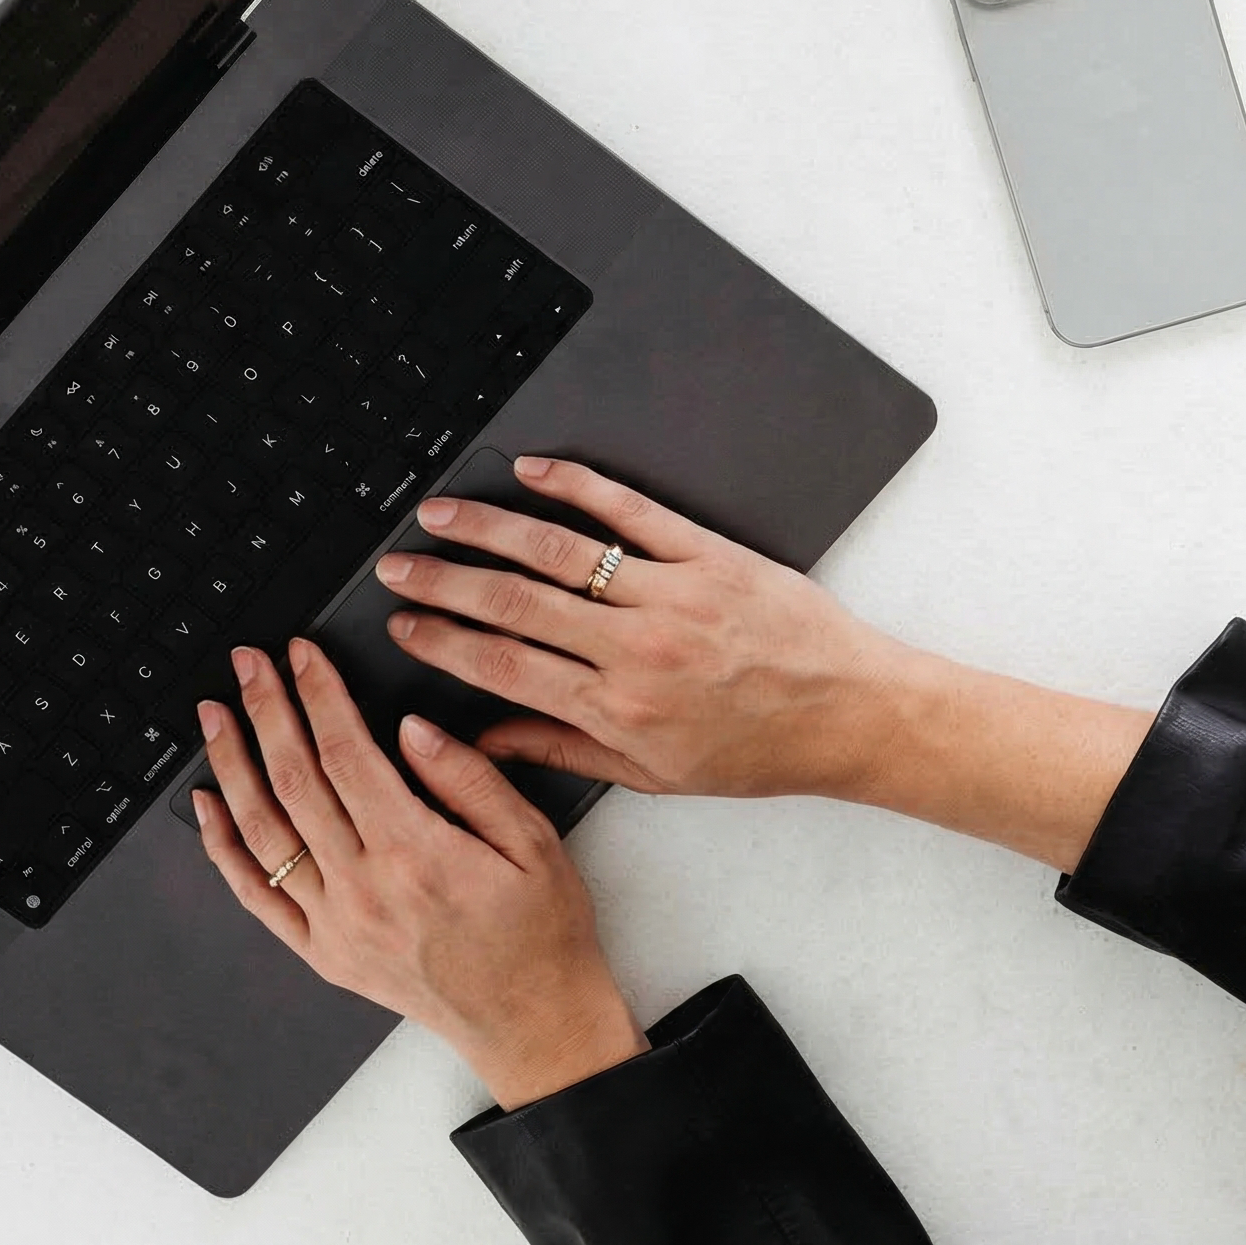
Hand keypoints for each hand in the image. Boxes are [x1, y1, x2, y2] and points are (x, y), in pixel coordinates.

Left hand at [192, 637, 647, 1110]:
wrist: (532, 1022)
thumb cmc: (541, 932)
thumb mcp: (533, 840)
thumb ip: (469, 778)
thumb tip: (411, 728)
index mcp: (416, 853)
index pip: (346, 753)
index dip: (319, 695)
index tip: (302, 654)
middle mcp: (364, 889)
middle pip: (294, 780)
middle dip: (266, 710)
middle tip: (248, 663)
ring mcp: (335, 926)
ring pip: (264, 831)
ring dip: (233, 765)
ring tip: (216, 715)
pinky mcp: (323, 954)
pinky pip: (257, 895)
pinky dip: (224, 848)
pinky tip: (210, 805)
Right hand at [373, 456, 905, 801]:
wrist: (848, 712)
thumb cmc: (758, 749)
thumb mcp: (654, 775)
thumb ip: (563, 750)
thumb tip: (488, 737)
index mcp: (619, 710)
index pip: (505, 666)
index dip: (444, 641)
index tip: (403, 624)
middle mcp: (638, 650)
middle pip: (515, 603)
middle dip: (444, 582)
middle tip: (397, 567)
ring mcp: (673, 594)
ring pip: (559, 551)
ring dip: (489, 528)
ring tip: (441, 514)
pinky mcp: (708, 554)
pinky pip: (629, 510)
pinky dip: (575, 484)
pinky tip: (532, 469)